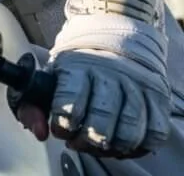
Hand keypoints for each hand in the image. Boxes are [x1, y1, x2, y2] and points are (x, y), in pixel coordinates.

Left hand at [17, 49, 170, 158]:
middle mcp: (109, 73)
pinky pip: (154, 132)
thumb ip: (32, 106)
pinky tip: (121, 144)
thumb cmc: (75, 68)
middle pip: (101, 120)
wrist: (111, 38)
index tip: (60, 130)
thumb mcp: (48, 78)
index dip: (62, 124)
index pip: (70, 101)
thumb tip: (39, 134)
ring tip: (98, 146)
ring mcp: (135, 84)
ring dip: (111, 148)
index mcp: (77, 66)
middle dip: (86, 141)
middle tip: (77, 142)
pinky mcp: (156, 96)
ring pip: (129, 130)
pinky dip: (138, 146)